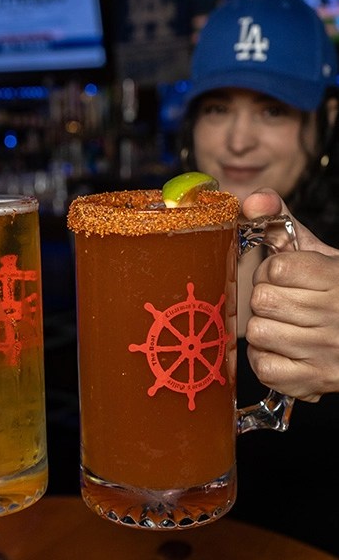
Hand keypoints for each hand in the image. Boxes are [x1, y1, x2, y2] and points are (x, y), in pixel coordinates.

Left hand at [242, 188, 338, 401]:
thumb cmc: (334, 292)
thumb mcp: (316, 253)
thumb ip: (281, 222)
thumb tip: (251, 200)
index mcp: (335, 277)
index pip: (275, 268)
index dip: (271, 271)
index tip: (284, 276)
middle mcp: (334, 314)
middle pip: (262, 300)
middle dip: (265, 298)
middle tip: (284, 302)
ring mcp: (325, 351)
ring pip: (258, 332)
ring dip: (264, 328)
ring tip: (285, 325)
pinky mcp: (314, 381)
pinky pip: (264, 367)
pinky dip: (265, 359)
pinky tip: (283, 350)